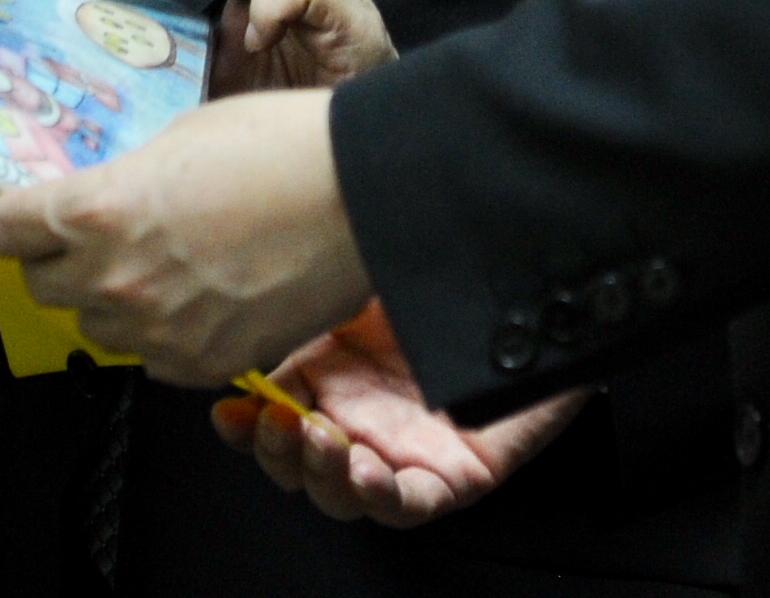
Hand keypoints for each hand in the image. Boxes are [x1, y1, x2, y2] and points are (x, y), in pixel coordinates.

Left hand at [0, 89, 366, 384]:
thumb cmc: (280, 146)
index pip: (0, 231)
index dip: (0, 219)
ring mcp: (157, 332)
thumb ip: (124, 180)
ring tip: (155, 265)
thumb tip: (103, 200)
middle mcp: (114, 280)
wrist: (364, 199)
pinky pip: (152, 357)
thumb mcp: (181, 137)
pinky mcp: (202, 366)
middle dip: (55, 257)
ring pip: (96, 326)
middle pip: (40, 284)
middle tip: (88, 235)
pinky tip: (197, 295)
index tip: (6, 217)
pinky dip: (161, 331)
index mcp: (97, 210)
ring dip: (109, 298)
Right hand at [216, 303, 584, 524]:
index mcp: (329, 372)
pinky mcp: (452, 477)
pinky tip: (370, 470)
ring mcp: (402, 451)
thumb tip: (264, 265)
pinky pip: (409, 503)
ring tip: (322, 440)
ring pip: (342, 491)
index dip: (242, 421)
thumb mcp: (371, 268)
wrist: (541, 292)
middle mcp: (359, 417)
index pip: (267, 411)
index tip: (228, 409)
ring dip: (321, 473)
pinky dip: (382, 495)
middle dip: (274, 448)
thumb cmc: (453, 278)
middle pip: (294, 459)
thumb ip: (321, 275)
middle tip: (275, 421)